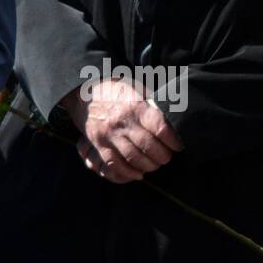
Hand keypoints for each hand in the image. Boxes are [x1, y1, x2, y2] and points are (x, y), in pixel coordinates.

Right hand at [63, 79, 181, 183]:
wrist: (84, 93)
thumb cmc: (116, 91)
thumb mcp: (136, 89)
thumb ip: (153, 104)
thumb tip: (173, 115)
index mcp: (134, 106)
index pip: (160, 127)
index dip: (173, 140)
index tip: (178, 145)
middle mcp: (121, 121)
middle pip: (148, 145)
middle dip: (163, 156)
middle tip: (167, 157)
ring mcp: (109, 134)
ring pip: (133, 157)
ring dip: (148, 165)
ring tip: (155, 164)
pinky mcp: (99, 144)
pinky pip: (114, 164)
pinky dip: (129, 172)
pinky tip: (139, 173)